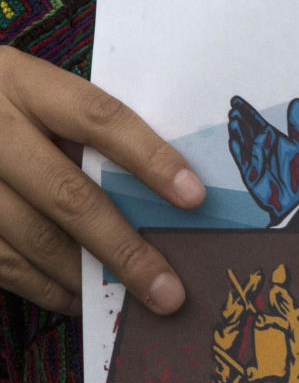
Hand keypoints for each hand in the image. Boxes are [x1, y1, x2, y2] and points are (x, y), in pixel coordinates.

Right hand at [0, 47, 204, 314]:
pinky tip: (79, 296)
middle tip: (170, 293)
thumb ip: (84, 128)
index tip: (194, 197)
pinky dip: (47, 287)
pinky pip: (4, 264)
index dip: (149, 158)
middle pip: (67, 194)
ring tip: (135, 298)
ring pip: (35, 239)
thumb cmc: (3, 104)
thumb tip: (161, 191)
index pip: (98, 118)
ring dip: (90, 276)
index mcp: (23, 83)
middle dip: (125, 249)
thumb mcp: (35, 92)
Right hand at [228, 96, 298, 225]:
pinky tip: (233, 140)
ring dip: (237, 132)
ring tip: (234, 121)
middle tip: (233, 110)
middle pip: (246, 129)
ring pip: (242, 142)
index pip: (255, 120)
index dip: (246, 110)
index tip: (236, 100)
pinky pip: (241, 159)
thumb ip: (297, 123)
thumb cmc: (297, 171)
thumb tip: (298, 101)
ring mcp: (252, 158)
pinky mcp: (248, 172)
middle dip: (239, 119)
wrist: (294, 197)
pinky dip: (237, 150)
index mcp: (270, 137)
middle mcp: (259, 146)